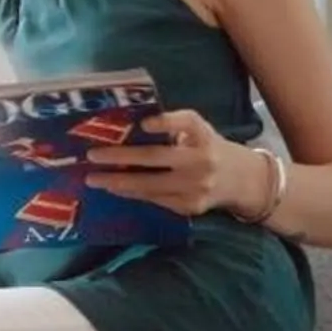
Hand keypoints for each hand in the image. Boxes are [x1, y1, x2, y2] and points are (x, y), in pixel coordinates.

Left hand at [84, 108, 249, 216]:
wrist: (240, 180)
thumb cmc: (208, 147)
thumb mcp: (199, 130)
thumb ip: (174, 125)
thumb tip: (129, 127)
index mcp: (204, 136)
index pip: (187, 124)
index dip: (165, 123)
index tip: (143, 124)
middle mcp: (202, 161)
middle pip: (155, 158)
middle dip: (120, 158)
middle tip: (92, 156)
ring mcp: (196, 188)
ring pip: (150, 185)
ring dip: (118, 182)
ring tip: (94, 179)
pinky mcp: (190, 207)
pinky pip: (155, 199)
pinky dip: (132, 193)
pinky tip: (114, 189)